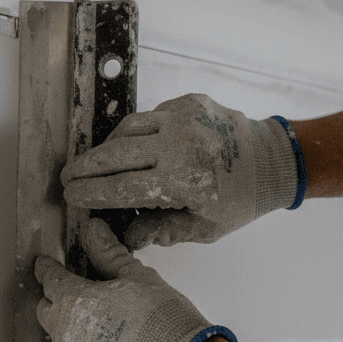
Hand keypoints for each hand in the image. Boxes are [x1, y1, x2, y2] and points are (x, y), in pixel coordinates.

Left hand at [34, 218, 233, 341]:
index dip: (47, 269)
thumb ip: (110, 254)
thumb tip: (95, 231)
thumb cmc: (162, 322)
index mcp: (74, 301)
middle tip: (71, 295)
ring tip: (97, 328)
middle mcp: (65, 335)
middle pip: (47, 313)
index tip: (45, 265)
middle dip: (55, 301)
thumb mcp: (138, 277)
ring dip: (71, 333)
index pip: (50, 279)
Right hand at [60, 92, 301, 248]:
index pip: (121, 188)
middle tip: (67, 177)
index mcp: (183, 181)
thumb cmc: (240, 200)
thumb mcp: (204, 229)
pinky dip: (135, 133)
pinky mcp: (188, 103)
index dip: (91, 194)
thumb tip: (124, 238)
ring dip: (106, 148)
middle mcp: (180, 145)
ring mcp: (183, 119)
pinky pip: (149, 117)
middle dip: (85, 167)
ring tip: (93, 164)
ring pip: (127, 129)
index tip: (72, 198)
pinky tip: (130, 149)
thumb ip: (161, 232)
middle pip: (114, 154)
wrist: (275, 160)